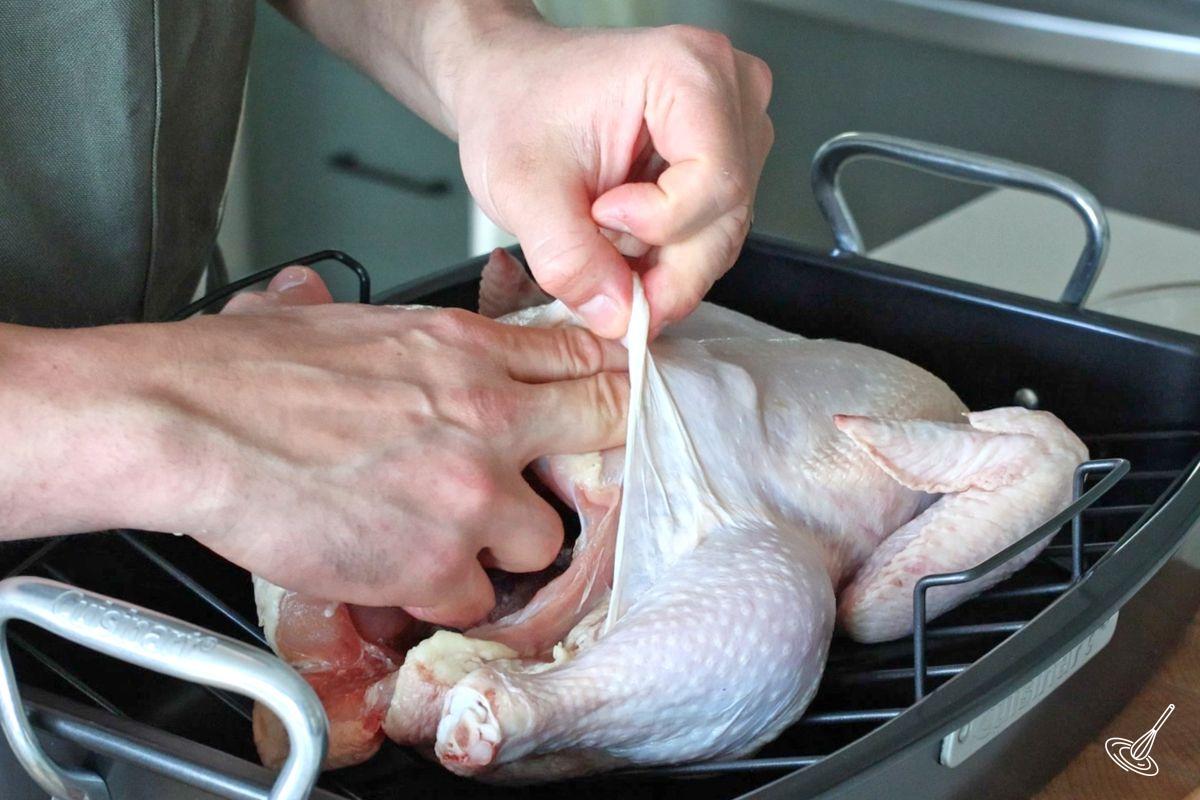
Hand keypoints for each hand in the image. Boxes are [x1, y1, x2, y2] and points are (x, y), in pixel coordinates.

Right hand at [3, 268, 626, 626]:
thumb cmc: (239, 371)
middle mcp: (488, 416)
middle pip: (605, 428)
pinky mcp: (434, 562)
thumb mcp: (327, 318)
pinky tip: (406, 574)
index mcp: (465, 348)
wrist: (187, 425)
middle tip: (555, 476)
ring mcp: (469, 494)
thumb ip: (368, 320)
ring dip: (508, 544)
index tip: (606, 395)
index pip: (583, 352)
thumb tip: (320, 297)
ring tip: (453, 538)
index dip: (603, 377)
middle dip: (587, 456)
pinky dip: (447, 594)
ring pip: (547, 536)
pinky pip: (476, 597)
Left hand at [452, 20, 773, 336]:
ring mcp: (735, 123)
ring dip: (663, 265)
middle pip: (726, 215)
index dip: (660, 224)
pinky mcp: (726, 154)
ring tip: (602, 245)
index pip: (715, 180)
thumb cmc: (515, 106)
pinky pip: (713, 230)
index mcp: (687, 70)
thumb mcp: (522, 188)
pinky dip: (667, 254)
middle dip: (663, 268)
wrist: (507, 85)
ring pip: (723, 232)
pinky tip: (622, 243)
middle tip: (603, 282)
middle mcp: (730, 89)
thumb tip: (619, 319)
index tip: (599, 217)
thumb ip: (570, 260)